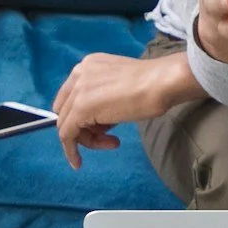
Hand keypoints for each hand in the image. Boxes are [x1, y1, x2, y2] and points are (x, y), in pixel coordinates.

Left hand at [52, 51, 202, 169]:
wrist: (161, 83)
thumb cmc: (153, 85)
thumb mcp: (121, 87)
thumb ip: (105, 98)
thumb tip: (98, 121)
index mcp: (88, 65)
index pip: (72, 97)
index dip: (83, 116)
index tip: (102, 128)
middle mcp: (78, 74)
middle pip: (66, 111)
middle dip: (84, 129)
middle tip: (108, 137)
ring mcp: (78, 90)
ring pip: (67, 125)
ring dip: (87, 140)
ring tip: (113, 142)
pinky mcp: (80, 108)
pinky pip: (66, 135)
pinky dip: (70, 151)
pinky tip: (78, 162)